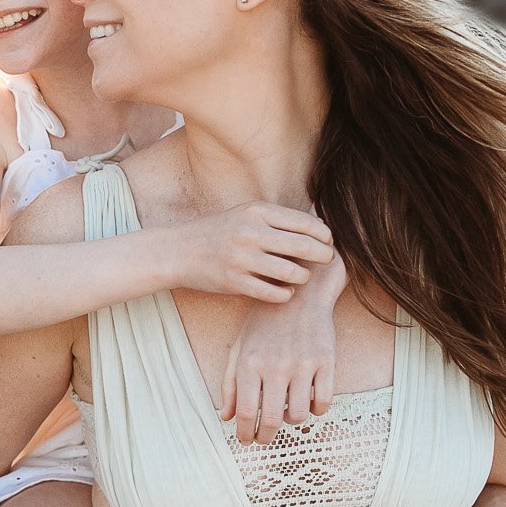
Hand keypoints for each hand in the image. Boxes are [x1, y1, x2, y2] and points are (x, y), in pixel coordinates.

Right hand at [171, 203, 333, 304]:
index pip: (306, 223)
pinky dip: (285, 294)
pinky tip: (286, 292)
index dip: (324, 235)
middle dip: (323, 256)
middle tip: (326, 260)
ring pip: (292, 273)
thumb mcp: (245, 214)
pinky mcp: (234, 282)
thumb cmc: (218, 232)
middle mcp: (250, 233)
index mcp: (257, 212)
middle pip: (304, 247)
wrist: (178, 251)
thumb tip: (318, 226)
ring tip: (302, 277)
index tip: (327, 242)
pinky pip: (273, 293)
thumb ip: (277, 218)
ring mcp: (242, 258)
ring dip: (304, 277)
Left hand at [222, 253, 345, 443]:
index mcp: (249, 363)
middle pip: (272, 420)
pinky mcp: (327, 362)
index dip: (245, 433)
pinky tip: (308, 403)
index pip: (247, 413)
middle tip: (264, 438)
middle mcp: (276, 366)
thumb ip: (230, 384)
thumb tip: (226, 417)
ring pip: (299, 415)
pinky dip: (316, 410)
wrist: (300, 292)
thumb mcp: (239, 348)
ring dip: (291, 422)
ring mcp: (303, 364)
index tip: (246, 440)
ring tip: (286, 414)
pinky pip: (323, 401)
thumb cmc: (263, 323)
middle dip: (266, 436)